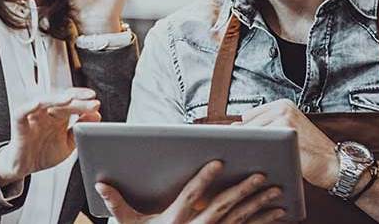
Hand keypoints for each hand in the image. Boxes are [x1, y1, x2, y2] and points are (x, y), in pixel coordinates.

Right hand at [0, 88, 101, 185]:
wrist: (24, 167)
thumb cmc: (43, 153)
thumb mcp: (68, 143)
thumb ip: (80, 129)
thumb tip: (96, 115)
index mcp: (58, 116)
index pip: (72, 102)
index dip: (83, 101)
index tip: (96, 103)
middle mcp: (46, 113)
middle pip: (62, 100)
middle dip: (77, 100)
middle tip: (91, 102)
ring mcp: (33, 116)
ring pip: (44, 101)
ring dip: (57, 99)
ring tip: (70, 99)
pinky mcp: (19, 122)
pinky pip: (23, 111)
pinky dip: (30, 106)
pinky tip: (39, 103)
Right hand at [96, 161, 285, 223]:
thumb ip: (117, 205)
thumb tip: (99, 185)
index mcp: (174, 221)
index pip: (191, 195)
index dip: (204, 178)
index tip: (219, 162)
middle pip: (223, 207)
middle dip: (242, 190)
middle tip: (261, 174)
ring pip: (240, 220)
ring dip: (259, 204)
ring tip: (276, 189)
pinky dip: (264, 221)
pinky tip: (279, 212)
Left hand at [240, 99, 339, 188]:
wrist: (334, 163)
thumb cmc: (309, 152)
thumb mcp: (288, 133)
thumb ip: (266, 128)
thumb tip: (232, 129)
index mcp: (282, 105)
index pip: (248, 117)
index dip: (245, 134)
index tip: (241, 146)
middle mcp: (282, 107)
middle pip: (247, 125)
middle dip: (244, 141)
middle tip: (245, 155)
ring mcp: (284, 117)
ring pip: (252, 134)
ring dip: (248, 148)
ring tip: (253, 160)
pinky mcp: (286, 130)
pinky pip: (261, 142)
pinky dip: (256, 153)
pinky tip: (259, 162)